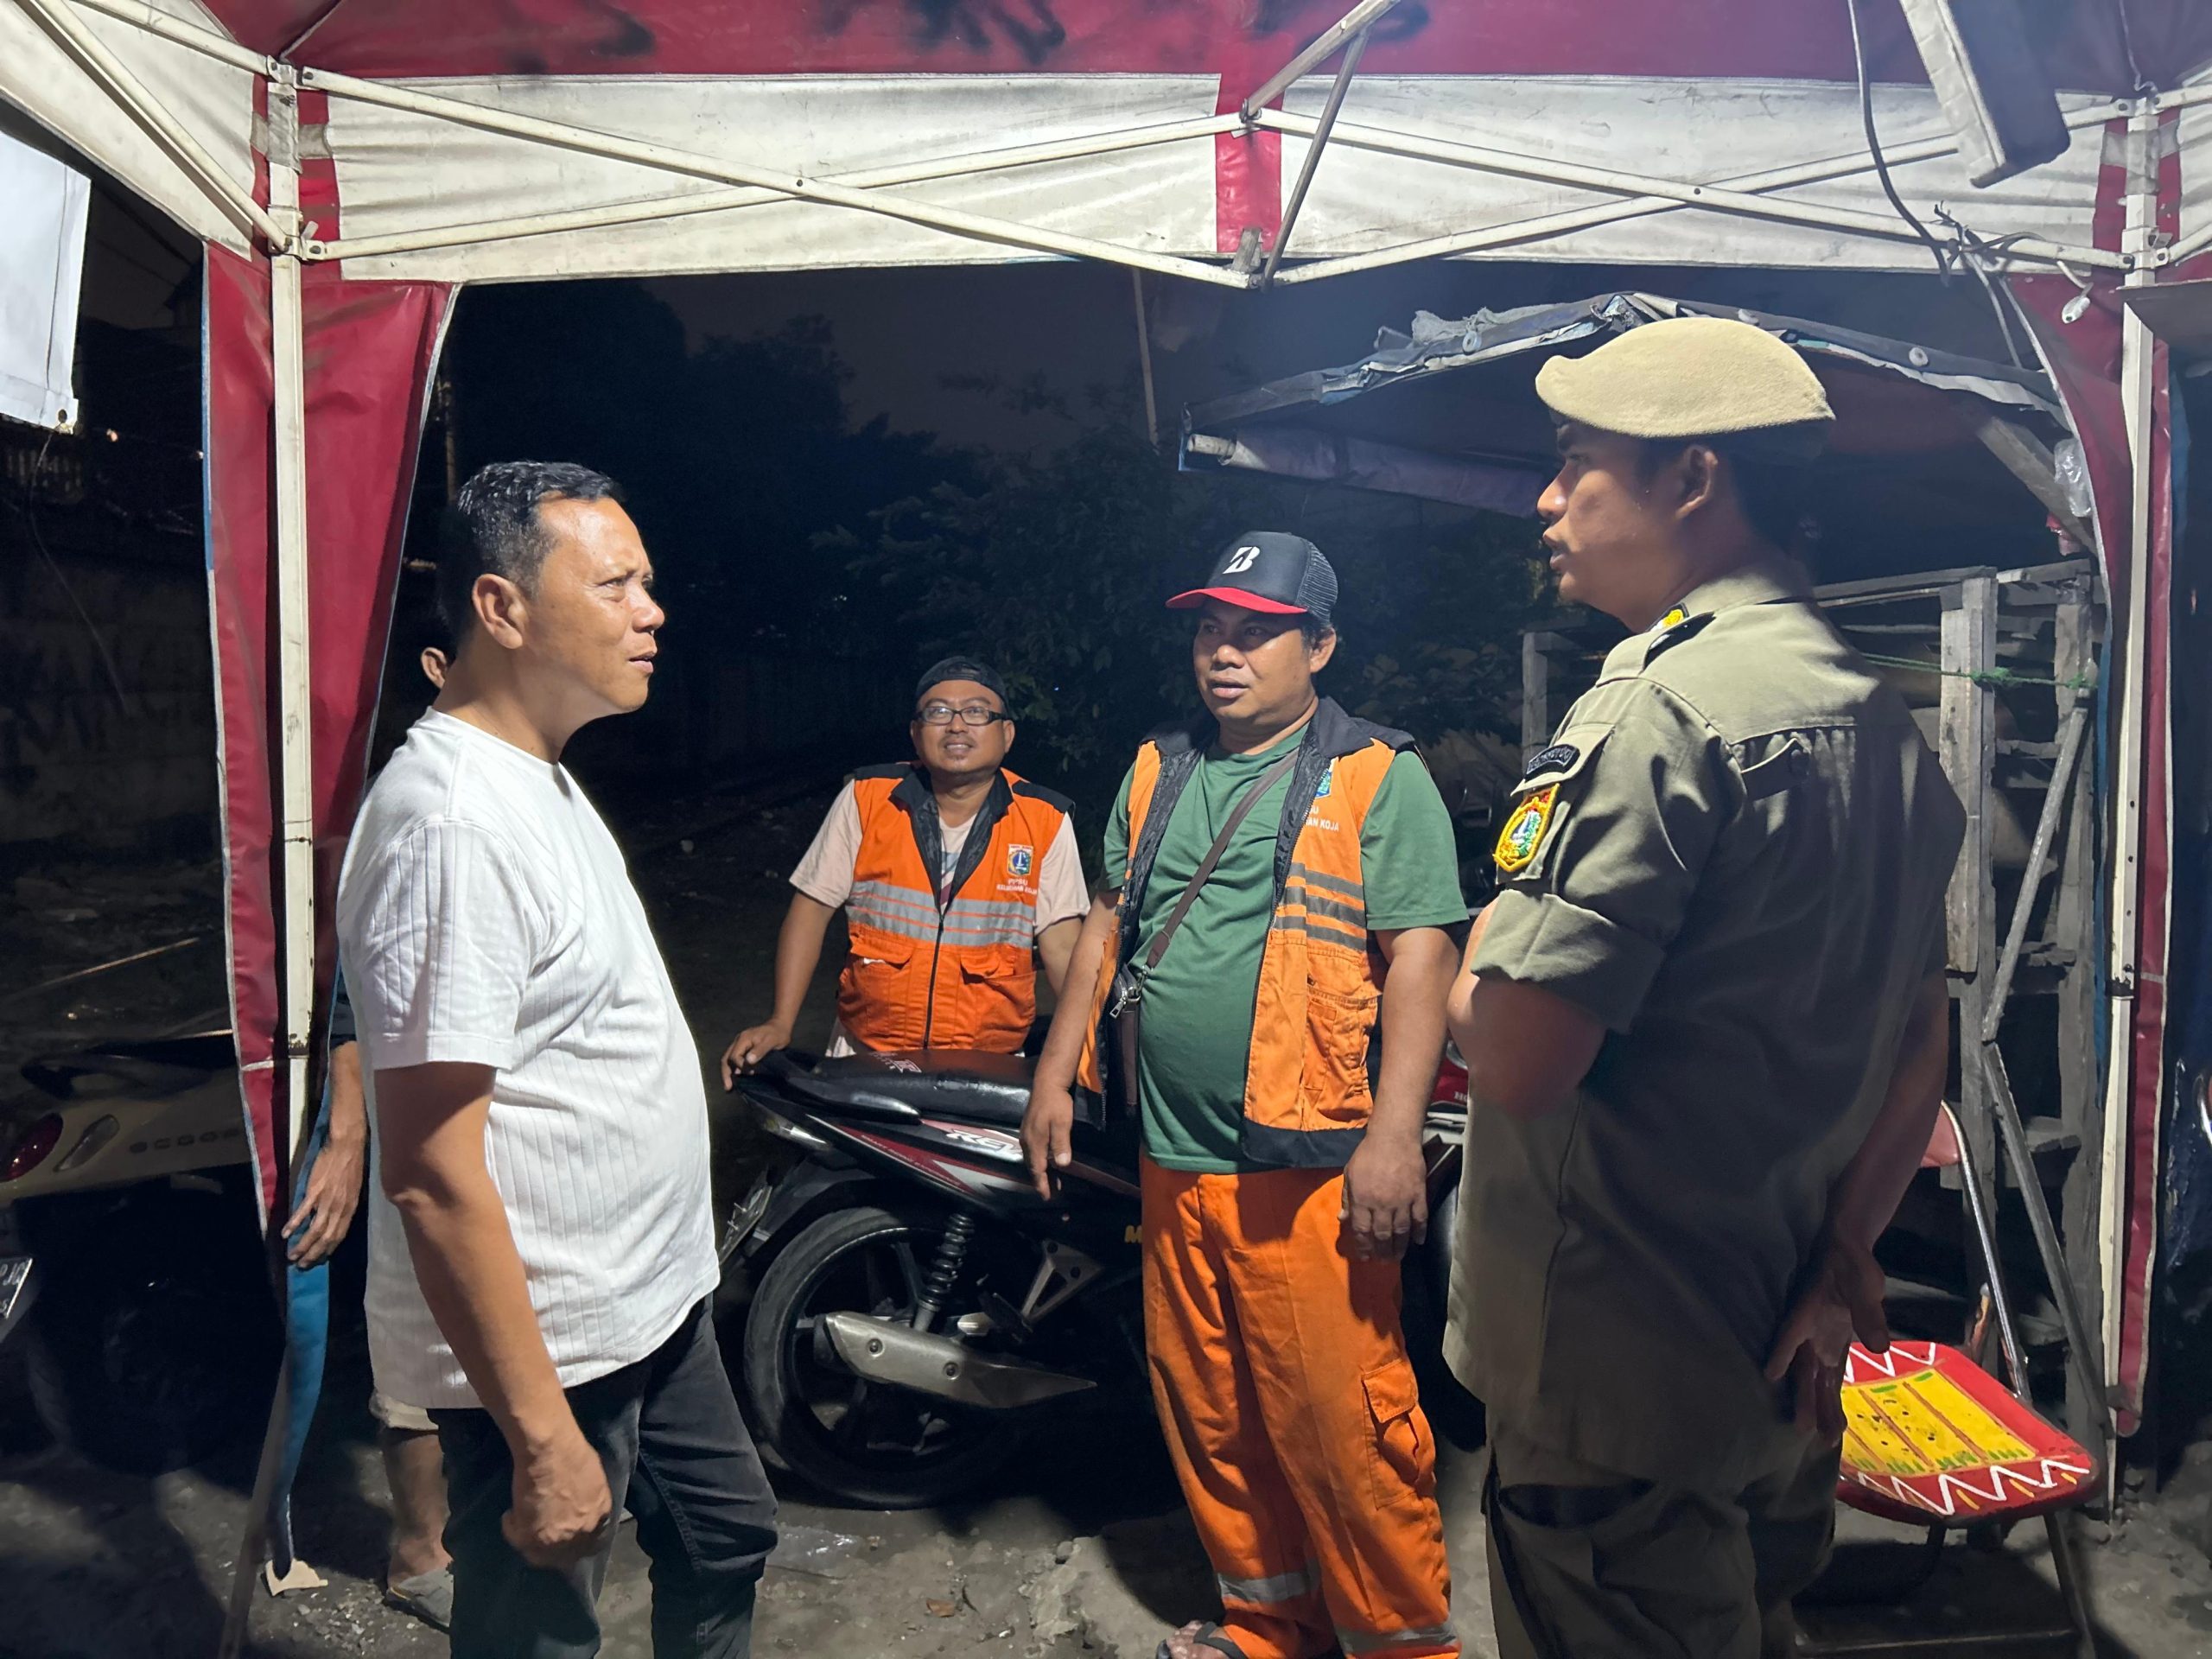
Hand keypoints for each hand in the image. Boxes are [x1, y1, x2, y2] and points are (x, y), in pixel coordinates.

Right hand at [282, 1136, 364, 1266]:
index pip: (339, 1236)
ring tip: (292, 1256)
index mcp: (350, 1209)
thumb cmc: (352, 1166)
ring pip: (315, 1230)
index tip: (319, 1260)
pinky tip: (286, 1234)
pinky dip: (294, 1224)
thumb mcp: (354, 1190)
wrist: (348, 1146)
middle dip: (314, 1254)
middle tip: (302, 1265)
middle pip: (326, 1238)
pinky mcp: (315, 1190)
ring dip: (302, 1245)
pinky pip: (304, 1212)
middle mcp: (340, 1208)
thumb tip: (335, 1220)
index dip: (329, 1250)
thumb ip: (345, 1206)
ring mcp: (327, 1200)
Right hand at [503, 1424, 613, 1569]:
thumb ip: (590, 1500)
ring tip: (522, 1523)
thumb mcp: (593, 1478)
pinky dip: (511, 1528)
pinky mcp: (530, 1538)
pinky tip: (510, 1515)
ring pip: (539, 1554)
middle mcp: (581, 1534)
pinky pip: (516, 1540)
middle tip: (539, 1532)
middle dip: (552, 1546)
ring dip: (530, 1540)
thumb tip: (580, 1506)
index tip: (563, 1534)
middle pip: (565, 1555)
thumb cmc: (573, 1452)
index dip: (575, 1541)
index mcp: (599, 1517)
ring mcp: (556, 1540)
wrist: (552, 1450)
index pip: (591, 1542)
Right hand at [721, 1021, 791, 1087]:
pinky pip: (735, 1059)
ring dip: (728, 1072)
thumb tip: (748, 1061)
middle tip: (728, 1088)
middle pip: (727, 1058)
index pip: (735, 1055)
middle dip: (726, 1073)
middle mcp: (738, 1041)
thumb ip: (760, 1050)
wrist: (780, 1026)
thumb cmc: (777, 1034)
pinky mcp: (744, 1048)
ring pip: (728, 1059)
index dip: (740, 1066)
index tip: (750, 1072)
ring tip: (729, 1087)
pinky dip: (733, 1069)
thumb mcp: (771, 1042)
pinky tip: (736, 1078)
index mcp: (743, 1039)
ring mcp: (740, 1044)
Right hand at [1022, 1079, 1075, 1199]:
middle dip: (1041, 1181)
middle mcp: (1027, 1141)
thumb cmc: (1057, 1103)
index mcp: (1034, 1142)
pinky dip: (1039, 1160)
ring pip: (1032, 1159)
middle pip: (1032, 1166)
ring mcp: (1026, 1134)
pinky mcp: (1029, 1128)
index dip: (1042, 1184)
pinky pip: (1032, 1151)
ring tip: (1050, 1180)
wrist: (1047, 1083)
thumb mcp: (1062, 1123)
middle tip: (1050, 1192)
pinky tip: (1045, 1160)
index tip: (1047, 1197)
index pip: (1037, 1169)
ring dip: (1040, 1171)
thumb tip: (1062, 1165)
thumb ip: (1061, 1144)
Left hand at [1341, 1131, 1427, 1260]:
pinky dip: (1420, 1232)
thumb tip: (1342, 1219)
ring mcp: (1402, 1201)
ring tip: (1398, 1257)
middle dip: (1382, 1252)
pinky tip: (1418, 1242)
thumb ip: (1347, 1198)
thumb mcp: (1349, 1174)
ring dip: (1400, 1247)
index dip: (1363, 1247)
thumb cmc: (1367, 1154)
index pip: (1362, 1230)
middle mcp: (1382, 1204)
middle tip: (1383, 1261)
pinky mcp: (1418, 1195)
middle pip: (1382, 1235)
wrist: (1393, 1138)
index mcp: (1362, 1199)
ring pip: (1401, 1231)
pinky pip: (1420, 1219)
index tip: (1365, 1257)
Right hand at [1765, 1233, 1889, 1441]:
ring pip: (1817, 1379)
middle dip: (1805, 1399)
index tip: (1770, 1375)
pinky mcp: (1834, 1345)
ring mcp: (1821, 1341)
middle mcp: (1809, 1333)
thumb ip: (1868, 1314)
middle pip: (1804, 1369)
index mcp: (1807, 1314)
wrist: (1848, 1253)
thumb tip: (1878, 1348)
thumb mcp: (1863, 1284)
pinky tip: (1837, 1422)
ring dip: (1822, 1407)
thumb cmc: (1850, 1263)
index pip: (1791, 1334)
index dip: (1781, 1352)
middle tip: (1806, 1430)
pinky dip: (1833, 1398)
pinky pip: (1831, 1376)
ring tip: (1828, 1440)